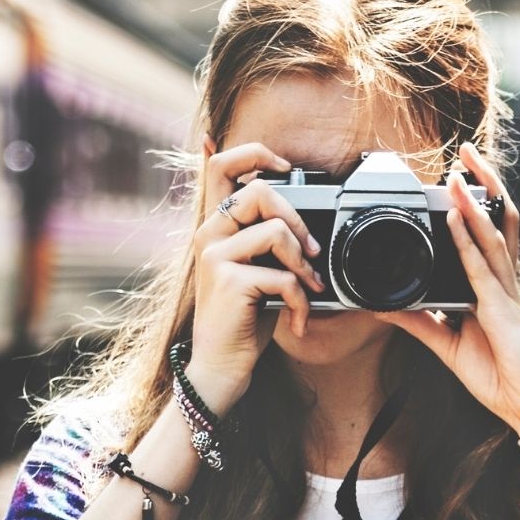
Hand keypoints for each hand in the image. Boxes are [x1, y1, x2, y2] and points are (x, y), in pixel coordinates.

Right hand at [187, 140, 325, 414]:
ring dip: (303, 263)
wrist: (220, 367)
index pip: (219, 165)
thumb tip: (297, 214)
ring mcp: (215, 257)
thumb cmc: (244, 317)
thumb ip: (267, 238)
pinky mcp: (229, 283)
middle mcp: (208, 235)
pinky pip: (282, 276)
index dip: (254, 153)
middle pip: (258, 191)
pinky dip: (301, 300)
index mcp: (214, 226)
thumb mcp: (256, 269)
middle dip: (297, 218)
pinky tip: (296, 319)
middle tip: (310, 251)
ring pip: (275, 231)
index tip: (284, 167)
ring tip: (309, 287)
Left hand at [375, 143, 519, 435]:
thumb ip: (418, 321)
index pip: (488, 233)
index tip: (459, 175)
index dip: (477, 201)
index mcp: (495, 288)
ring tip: (458, 171)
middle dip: (484, 183)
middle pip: (499, 220)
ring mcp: (506, 293)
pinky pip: (483, 267)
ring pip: (493, 234)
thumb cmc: (502, 377)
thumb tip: (384, 304)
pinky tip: (457, 217)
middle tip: (467, 151)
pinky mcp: (502, 309)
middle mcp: (504, 282)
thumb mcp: (447, 344)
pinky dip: (468, 239)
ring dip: (474, 200)